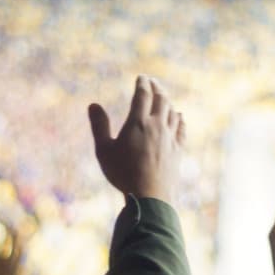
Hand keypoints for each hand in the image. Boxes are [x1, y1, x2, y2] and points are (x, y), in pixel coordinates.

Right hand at [88, 75, 185, 202]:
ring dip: (168, 102)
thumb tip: (93, 105)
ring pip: (172, 112)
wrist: (150, 196)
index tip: (141, 77)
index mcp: (138, 122)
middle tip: (153, 82)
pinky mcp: (178, 150)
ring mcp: (170, 138)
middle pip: (161, 99)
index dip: (142, 84)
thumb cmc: (122, 174)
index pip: (142, 95)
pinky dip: (179, 119)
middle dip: (157, 88)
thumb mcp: (104, 150)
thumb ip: (99, 126)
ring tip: (164, 98)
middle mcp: (157, 126)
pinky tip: (179, 117)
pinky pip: (181, 129)